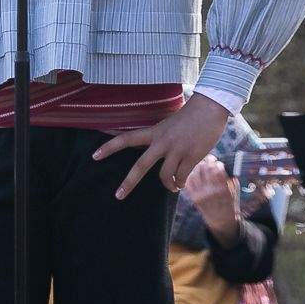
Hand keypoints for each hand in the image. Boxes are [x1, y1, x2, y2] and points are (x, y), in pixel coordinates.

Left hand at [95, 94, 230, 200]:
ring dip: (168, 185)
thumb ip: (158, 140)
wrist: (210, 108)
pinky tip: (181, 184)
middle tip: (118, 196)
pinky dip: (180, 183)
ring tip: (172, 187)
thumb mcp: (168, 126)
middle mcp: (162, 141)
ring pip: (164, 176)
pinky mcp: (191, 156)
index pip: (127, 139)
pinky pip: (181, 177)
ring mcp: (176, 149)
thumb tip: (151, 155)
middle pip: (140, 165)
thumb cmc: (190, 116)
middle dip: (128, 182)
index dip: (109, 147)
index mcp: (154, 132)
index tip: (94, 156)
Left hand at [182, 155, 240, 243]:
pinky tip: (195, 174)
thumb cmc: (230, 201)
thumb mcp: (235, 189)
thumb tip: (219, 161)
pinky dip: (191, 175)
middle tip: (207, 160)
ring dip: (198, 167)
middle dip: (206, 162)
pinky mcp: (194, 198)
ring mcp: (201, 195)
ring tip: (201, 166)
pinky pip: (188, 181)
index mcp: (224, 188)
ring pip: (195, 172)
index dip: (216, 162)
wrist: (222, 220)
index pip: (217, 168)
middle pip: (204, 168)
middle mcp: (211, 191)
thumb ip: (229, 175)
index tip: (216, 162)